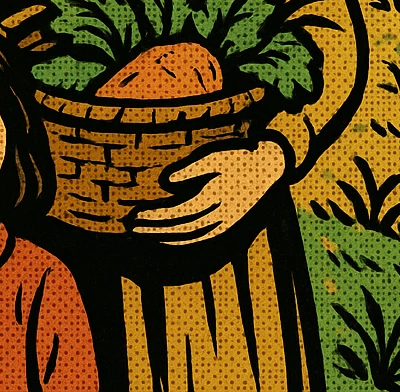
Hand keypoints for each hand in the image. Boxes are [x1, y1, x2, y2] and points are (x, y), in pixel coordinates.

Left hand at [131, 139, 287, 243]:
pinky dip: (181, 241)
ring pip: (190, 237)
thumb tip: (167, 180)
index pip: (179, 212)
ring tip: (142, 233)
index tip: (137, 213)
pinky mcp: (227, 226)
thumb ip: (192, 169)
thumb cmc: (238, 158)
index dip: (157, 216)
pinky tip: (166, 237)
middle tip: (131, 227)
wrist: (268, 169)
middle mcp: (220, 216)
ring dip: (164, 237)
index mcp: (215, 197)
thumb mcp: (215, 157)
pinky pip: (200, 238)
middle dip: (155, 229)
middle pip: (181, 229)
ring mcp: (225, 224)